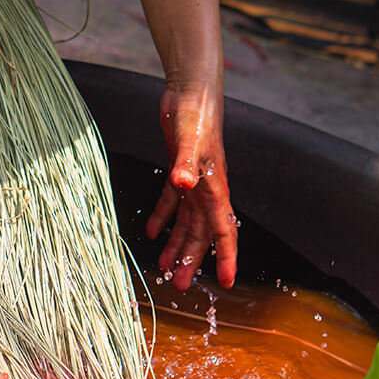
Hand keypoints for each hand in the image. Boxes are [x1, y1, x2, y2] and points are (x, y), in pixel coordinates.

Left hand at [145, 84, 237, 291]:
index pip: (224, 231)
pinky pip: (172, 202)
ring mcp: (194, 181)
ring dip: (177, 244)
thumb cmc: (196, 117)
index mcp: (216, 189)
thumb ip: (186, 165)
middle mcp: (207, 190)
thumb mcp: (188, 142)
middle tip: (178, 285)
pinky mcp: (179, 171)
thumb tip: (184, 185)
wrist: (190, 93)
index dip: (227, 257)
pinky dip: (163, 217)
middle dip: (192, 260)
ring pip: (188, 222)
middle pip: (202, 234)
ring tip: (164, 266)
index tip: (227, 283)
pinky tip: (151, 232)